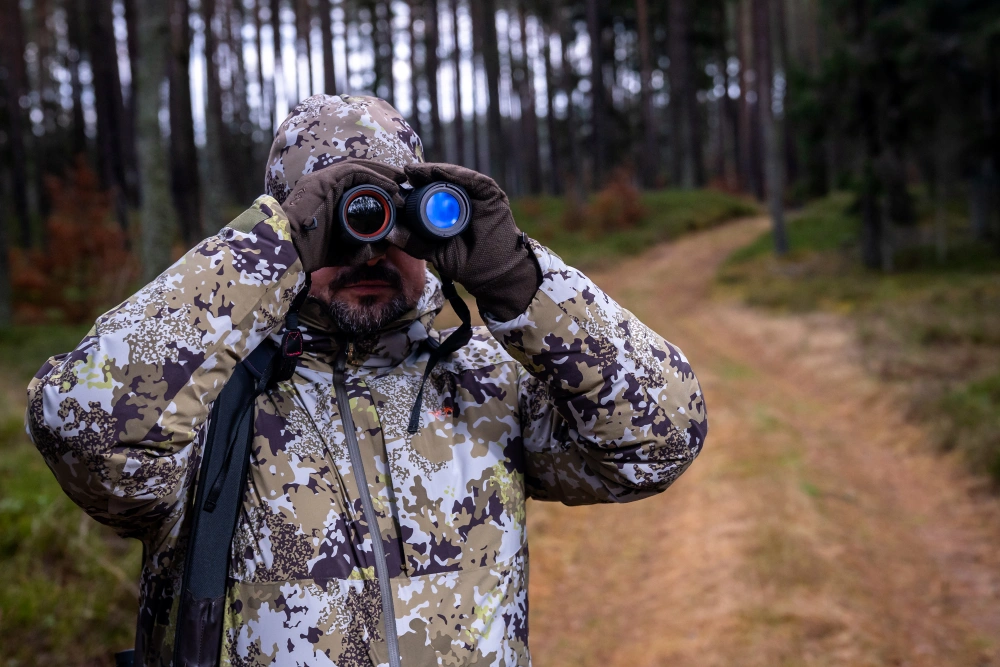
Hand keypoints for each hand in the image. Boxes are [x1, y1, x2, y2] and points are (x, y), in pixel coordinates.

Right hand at [281, 160, 403, 272]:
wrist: (290, 252)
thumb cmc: (313, 252)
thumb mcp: (346, 249)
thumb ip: (364, 247)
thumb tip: (386, 246)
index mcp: (328, 195)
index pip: (357, 182)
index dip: (378, 183)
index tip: (397, 193)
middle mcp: (325, 184)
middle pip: (359, 171)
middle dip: (383, 173)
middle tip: (403, 180)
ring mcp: (322, 180)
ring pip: (358, 167)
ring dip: (381, 172)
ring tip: (400, 180)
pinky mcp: (322, 181)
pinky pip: (353, 172)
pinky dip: (374, 176)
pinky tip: (389, 185)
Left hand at [400, 163, 540, 320]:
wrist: (494, 273)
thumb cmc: (467, 263)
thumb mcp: (434, 250)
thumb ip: (413, 242)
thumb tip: (386, 232)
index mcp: (450, 209)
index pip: (429, 192)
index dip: (413, 187)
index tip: (394, 185)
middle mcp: (464, 198)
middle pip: (440, 180)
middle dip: (420, 175)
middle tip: (402, 172)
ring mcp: (477, 194)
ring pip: (453, 176)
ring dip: (432, 170)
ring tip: (414, 170)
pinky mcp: (490, 192)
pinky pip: (470, 179)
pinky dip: (453, 173)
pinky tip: (436, 171)